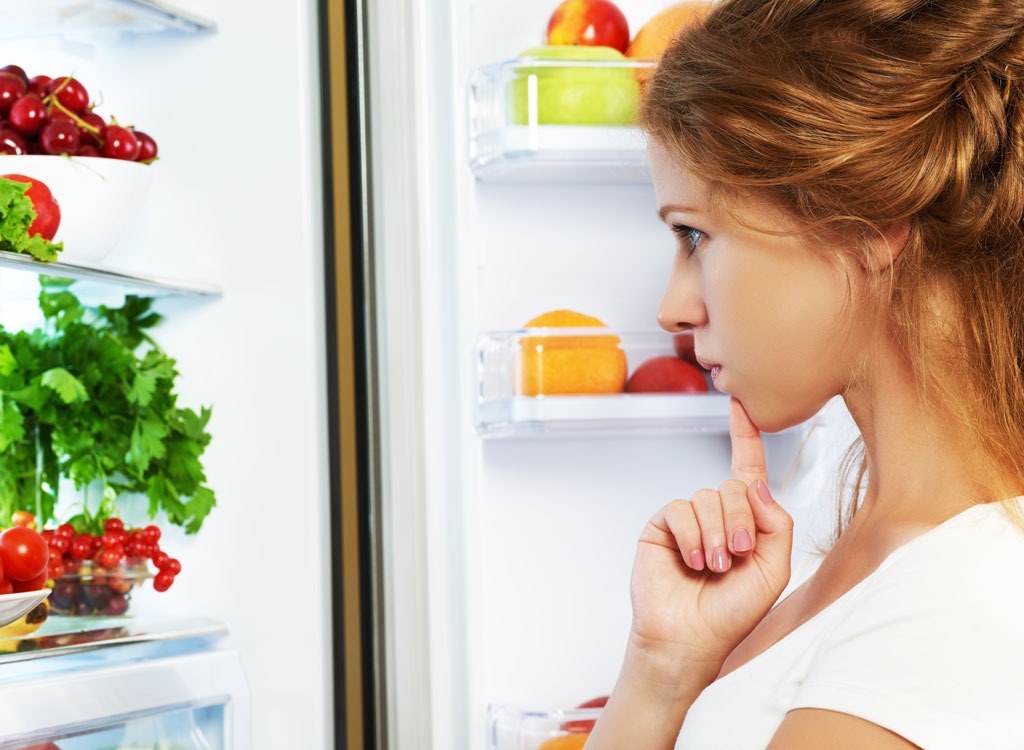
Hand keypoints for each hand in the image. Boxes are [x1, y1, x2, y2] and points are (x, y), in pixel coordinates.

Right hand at [628, 397, 793, 669]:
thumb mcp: (774, 569)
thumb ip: (777, 523)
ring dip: (715, 535)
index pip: (747, 470)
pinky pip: (679, 510)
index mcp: (747, 521)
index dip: (745, 436)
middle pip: (732, 487)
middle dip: (739, 522)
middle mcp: (716, 514)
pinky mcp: (661, 526)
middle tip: (736, 556)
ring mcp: (687, 519)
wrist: (691, 639)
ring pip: (706, 497)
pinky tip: (691, 560)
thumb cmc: (732, 613)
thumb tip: (755, 483)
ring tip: (712, 566)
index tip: (741, 406)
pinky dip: (690, 536)